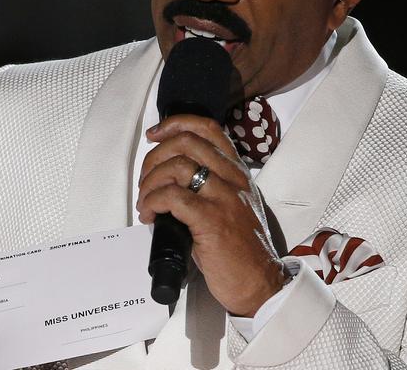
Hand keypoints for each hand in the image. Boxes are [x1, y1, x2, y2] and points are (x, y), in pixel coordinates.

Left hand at [137, 115, 285, 316]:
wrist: (260, 282)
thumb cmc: (243, 249)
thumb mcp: (235, 205)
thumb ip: (213, 184)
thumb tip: (172, 177)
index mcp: (237, 172)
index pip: (207, 128)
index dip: (175, 124)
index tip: (154, 135)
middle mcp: (232, 179)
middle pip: (185, 142)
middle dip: (154, 157)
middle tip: (145, 181)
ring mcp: (223, 197)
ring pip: (177, 166)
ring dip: (150, 182)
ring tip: (146, 202)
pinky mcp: (211, 220)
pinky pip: (173, 197)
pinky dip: (153, 202)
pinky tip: (150, 215)